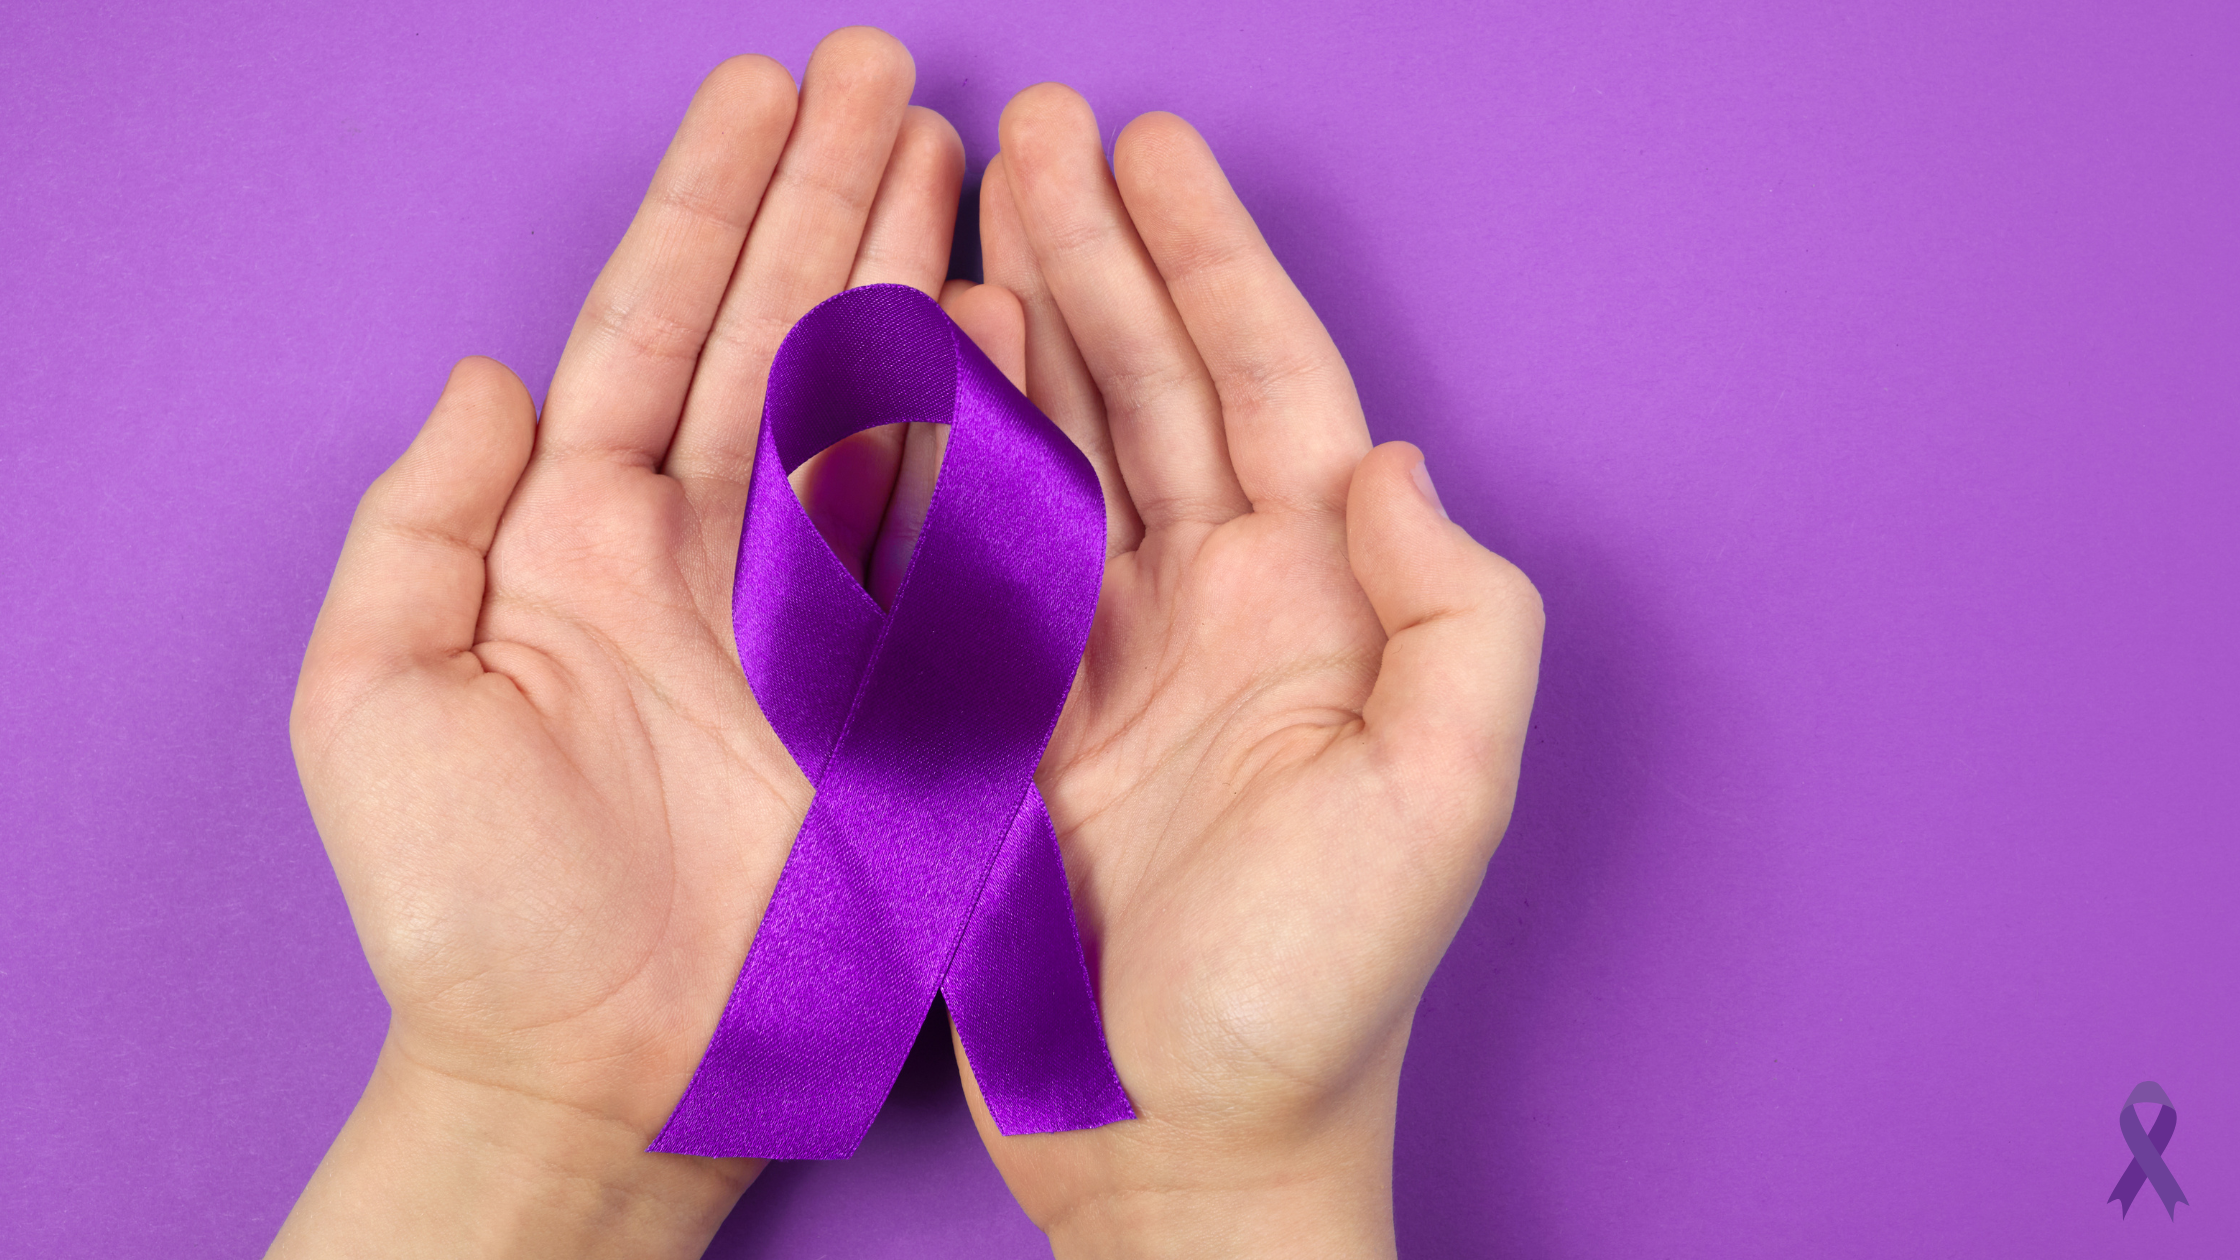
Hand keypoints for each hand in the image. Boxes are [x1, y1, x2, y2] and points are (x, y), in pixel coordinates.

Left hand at [272, 29, 988, 1256]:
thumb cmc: (471, 909)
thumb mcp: (382, 703)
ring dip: (917, 274)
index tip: (765, 89)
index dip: (712, 201)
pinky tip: (1015, 324)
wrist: (598, 1072)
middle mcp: (709, 546)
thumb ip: (422, 526)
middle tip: (889, 74)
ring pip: (879, 402)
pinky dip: (990, 428)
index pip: (657, 323)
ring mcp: (817, 609)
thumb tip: (490, 377)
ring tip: (961, 154)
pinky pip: (955, 536)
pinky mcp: (902, 684)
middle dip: (834, 195)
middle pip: (781, 331)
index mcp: (581, 533)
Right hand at [940, 87, 1543, 1256]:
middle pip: (1152, 386)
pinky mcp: (1010, 711)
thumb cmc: (1318, 988)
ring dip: (1018, 324)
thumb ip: (1457, 618)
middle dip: (1099, 253)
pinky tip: (908, 375)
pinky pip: (969, 552)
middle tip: (1035, 131)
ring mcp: (1105, 650)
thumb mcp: (1436, 804)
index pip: (1268, 386)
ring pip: (1056, 446)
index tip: (1153, 149)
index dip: (1212, 261)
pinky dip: (939, 456)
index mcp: (1318, 600)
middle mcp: (1215, 602)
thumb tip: (1391, 458)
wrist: (1179, 1138)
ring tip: (967, 209)